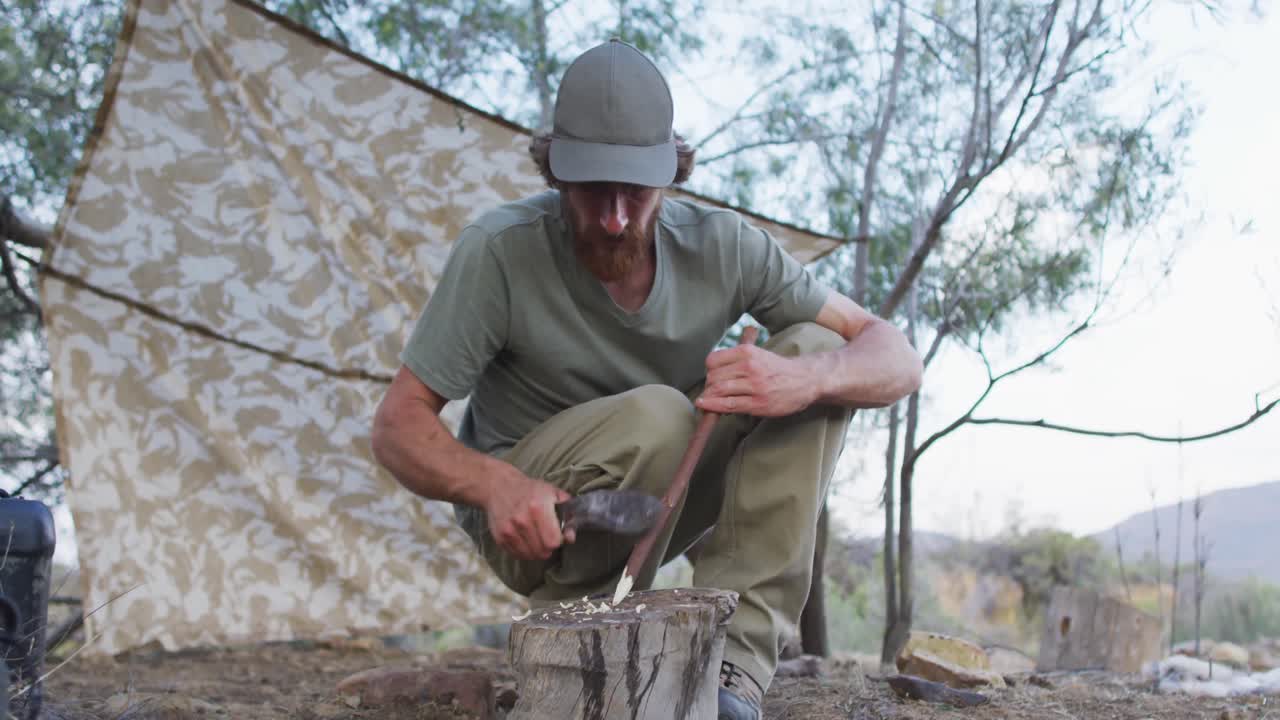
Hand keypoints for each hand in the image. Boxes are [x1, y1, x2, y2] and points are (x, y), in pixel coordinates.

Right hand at [484, 465, 571, 560]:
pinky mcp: (500, 537)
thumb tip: (570, 537)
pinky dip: (524, 552)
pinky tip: (525, 540)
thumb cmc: (530, 490)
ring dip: (536, 551)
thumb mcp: (553, 493)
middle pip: (542, 551)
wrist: (499, 486)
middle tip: (546, 537)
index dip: (558, 540)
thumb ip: (568, 514)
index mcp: (538, 508)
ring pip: (530, 556)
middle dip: (548, 547)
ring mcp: (509, 530)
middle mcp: (522, 520)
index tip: (557, 534)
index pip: (553, 541)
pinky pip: (517, 555)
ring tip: (536, 538)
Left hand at [696, 344, 819, 416]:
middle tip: (712, 392)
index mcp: (747, 352)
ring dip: (709, 397)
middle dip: (708, 386)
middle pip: (713, 377)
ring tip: (709, 400)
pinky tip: (704, 406)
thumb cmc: (779, 369)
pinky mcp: (758, 403)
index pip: (713, 360)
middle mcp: (749, 366)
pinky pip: (728, 405)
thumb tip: (711, 367)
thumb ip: (737, 358)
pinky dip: (712, 406)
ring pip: (718, 390)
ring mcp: (754, 385)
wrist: (806, 380)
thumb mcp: (758, 354)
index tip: (713, 377)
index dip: (709, 370)